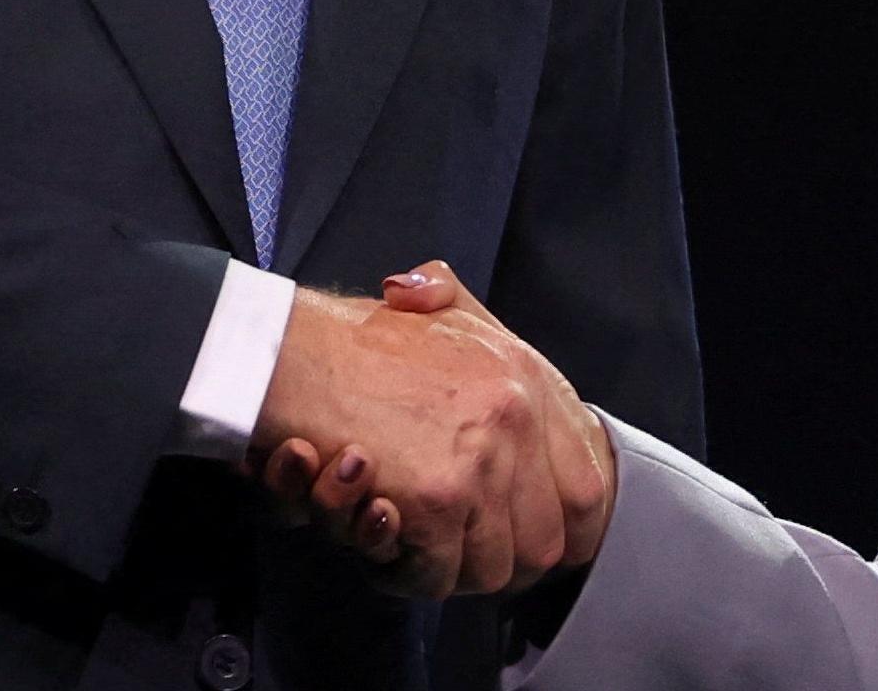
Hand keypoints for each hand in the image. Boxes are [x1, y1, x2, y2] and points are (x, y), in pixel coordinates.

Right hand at [248, 262, 615, 596]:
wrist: (290, 352)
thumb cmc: (352, 339)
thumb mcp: (433, 301)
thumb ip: (462, 308)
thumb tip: (442, 303)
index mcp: (528, 379)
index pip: (588, 491)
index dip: (561, 530)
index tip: (529, 538)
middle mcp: (517, 420)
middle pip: (545, 543)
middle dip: (502, 561)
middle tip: (457, 551)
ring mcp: (479, 465)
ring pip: (494, 568)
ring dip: (452, 570)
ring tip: (413, 543)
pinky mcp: (435, 500)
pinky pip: (439, 576)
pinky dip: (407, 574)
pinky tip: (385, 542)